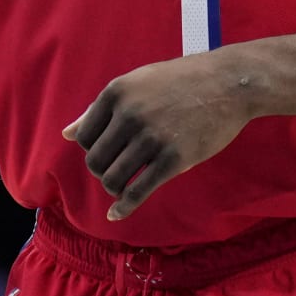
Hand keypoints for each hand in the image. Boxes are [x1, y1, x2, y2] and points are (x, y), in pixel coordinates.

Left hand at [62, 53, 254, 221]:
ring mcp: (151, 137)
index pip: (84, 137)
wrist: (228, 83)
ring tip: (123, 185)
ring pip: (113, 178)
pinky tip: (118, 213)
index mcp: (116, 93)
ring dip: (114, 188)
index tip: (107, 153)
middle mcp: (129, 114)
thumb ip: (101, 109)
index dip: (92, 149)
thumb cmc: (181, 81)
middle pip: (95, 160)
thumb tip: (66, 133)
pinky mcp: (174, 159)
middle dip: (102, 171)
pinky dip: (124, 206)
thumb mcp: (136, 84)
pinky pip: (138, 191)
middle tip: (117, 171)